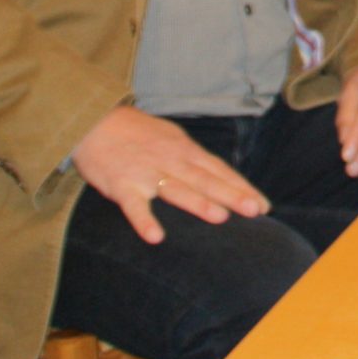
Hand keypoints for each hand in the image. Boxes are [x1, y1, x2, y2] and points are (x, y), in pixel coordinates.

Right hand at [70, 105, 267, 245]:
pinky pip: (134, 205)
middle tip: (254, 210)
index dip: (241, 187)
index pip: (219, 170)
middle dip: (231, 195)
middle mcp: (171, 160)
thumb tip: (221, 176)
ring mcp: (146, 172)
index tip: (263, 206)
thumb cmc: (137, 133)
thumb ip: (194, 159)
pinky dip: (144, 221)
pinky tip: (156, 237)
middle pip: (206, 179)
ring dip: (198, 202)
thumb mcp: (172, 138)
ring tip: (220, 217)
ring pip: (177, 188)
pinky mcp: (121, 184)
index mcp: (185, 149)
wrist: (94, 121)